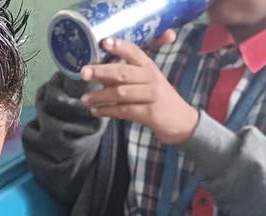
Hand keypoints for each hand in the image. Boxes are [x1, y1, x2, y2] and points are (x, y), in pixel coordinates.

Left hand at [80, 35, 199, 144]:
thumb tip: (99, 73)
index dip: (119, 47)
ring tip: (85, 99)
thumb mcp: (149, 81)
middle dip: (101, 72)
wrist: (181, 122)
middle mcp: (151, 78)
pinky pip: (124, 111)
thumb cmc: (159, 99)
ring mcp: (151, 96)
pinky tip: (96, 111)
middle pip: (123, 72)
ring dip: (100, 96)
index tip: (104, 42)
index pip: (134, 52)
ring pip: (121, 93)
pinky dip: (108, 111)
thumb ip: (128, 76)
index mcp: (150, 67)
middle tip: (83, 73)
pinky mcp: (150, 114)